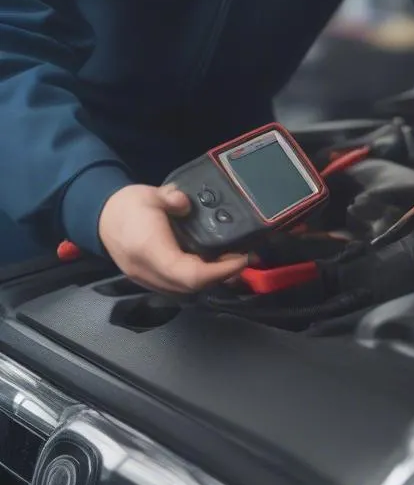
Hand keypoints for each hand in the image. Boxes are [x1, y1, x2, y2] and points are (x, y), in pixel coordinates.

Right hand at [98, 184, 248, 293]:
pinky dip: (198, 278)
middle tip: (242, 258)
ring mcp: (146, 278)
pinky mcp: (148, 278)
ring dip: (210, 280)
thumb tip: (186, 203)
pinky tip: (211, 264)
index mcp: (150, 251)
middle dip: (220, 276)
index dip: (219, 271)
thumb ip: (172, 199)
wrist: (100, 217)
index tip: (241, 258)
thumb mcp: (151, 194)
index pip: (188, 274)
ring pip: (184, 290)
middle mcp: (148, 271)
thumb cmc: (127, 205)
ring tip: (231, 261)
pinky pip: (177, 286)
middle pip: (190, 287)